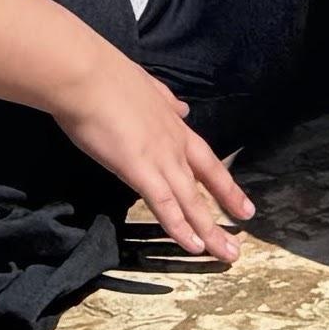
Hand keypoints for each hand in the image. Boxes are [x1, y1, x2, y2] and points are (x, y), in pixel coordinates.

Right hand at [50, 52, 254, 262]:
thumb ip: (165, 101)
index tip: (243, 205)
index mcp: (174, 124)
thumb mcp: (147, 85)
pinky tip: (192, 245)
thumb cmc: (106, 77)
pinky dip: (179, 227)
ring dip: (209, 230)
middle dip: (225, 213)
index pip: (206, 159)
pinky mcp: (139, 169)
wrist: (84, 74)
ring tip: (226, 254)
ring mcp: (159, 157)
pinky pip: (164, 204)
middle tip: (239, 241)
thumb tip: (182, 109)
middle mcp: (173, 143)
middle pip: (205, 183)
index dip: (224, 184)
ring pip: (190, 200)